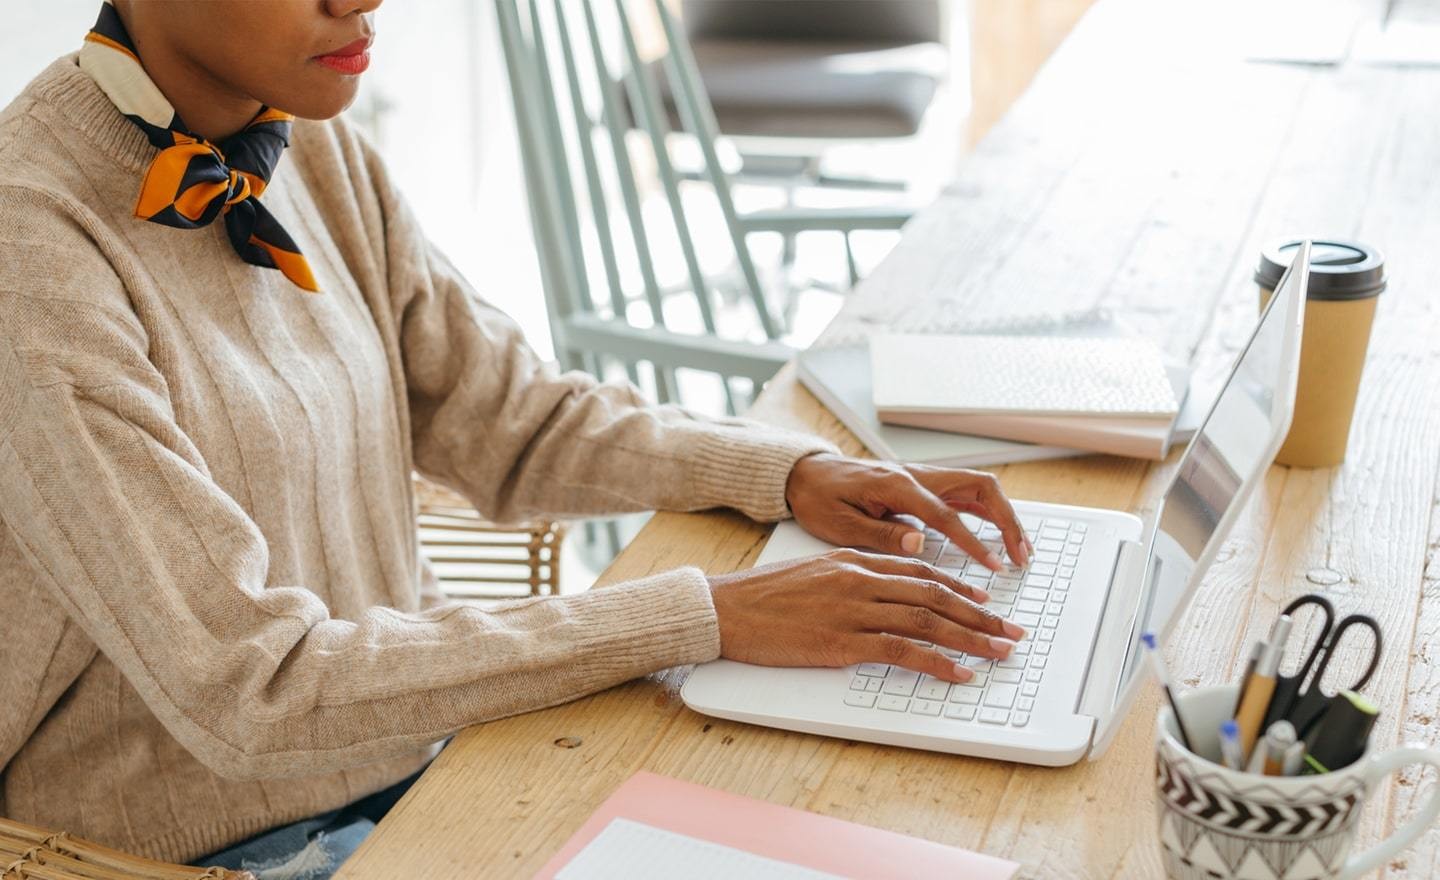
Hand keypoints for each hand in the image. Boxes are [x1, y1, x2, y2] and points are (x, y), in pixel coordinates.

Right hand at [708, 549, 1025, 681]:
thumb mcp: (814, 572)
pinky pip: (903, 650)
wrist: (728, 608)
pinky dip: (937, 662)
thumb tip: (883, 592)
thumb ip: (852, 577)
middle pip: (936, 594)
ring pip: (928, 620)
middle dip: (981, 614)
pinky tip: (959, 672)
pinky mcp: (844, 641)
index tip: (986, 603)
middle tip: (1011, 631)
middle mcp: (862, 579)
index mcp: (856, 559)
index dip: (961, 587)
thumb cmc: (763, 596)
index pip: (922, 570)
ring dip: (971, 638)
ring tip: (999, 652)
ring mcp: (854, 609)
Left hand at [784, 453, 1032, 571]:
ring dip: (1002, 516)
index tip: (994, 566)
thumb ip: (880, 534)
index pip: (947, 514)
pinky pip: (963, 496)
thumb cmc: (817, 498)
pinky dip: (986, 514)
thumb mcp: (838, 523)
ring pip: (977, 489)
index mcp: (897, 485)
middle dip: (1007, 520)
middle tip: (1021, 555)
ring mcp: (921, 478)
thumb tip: (919, 545)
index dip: (973, 541)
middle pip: (979, 488)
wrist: (805, 474)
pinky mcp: (920, 486)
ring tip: (1019, 549)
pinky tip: (996, 536)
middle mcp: (916, 476)